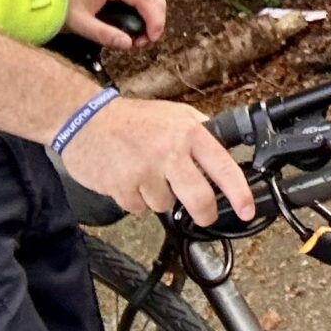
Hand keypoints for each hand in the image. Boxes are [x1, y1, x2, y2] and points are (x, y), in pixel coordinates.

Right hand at [59, 93, 255, 225]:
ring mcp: (145, 171)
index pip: (223, 166)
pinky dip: (135, 199)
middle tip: (205, 215)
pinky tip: (128, 179)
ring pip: (165, 205)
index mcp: (188, 132)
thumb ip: (199, 134)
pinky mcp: (122, 187)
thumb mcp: (174, 115)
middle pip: (199, 199)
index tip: (246, 209)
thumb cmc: (132, 120)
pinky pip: (139, 207)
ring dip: (159, 197)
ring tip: (146, 175)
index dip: (239, 192)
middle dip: (205, 213)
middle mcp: (169, 151)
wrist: (84, 119)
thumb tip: (225, 156)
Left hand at [65, 0, 163, 50]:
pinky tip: (133, 29)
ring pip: (151, 0)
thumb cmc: (63, 6)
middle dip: (154, 22)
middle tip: (141, 43)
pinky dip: (143, 16)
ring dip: (150, 20)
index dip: (155, 21)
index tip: (151, 40)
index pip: (147, 1)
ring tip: (136, 39)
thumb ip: (104, 34)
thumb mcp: (80, 23)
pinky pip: (141, 1)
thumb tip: (128, 44)